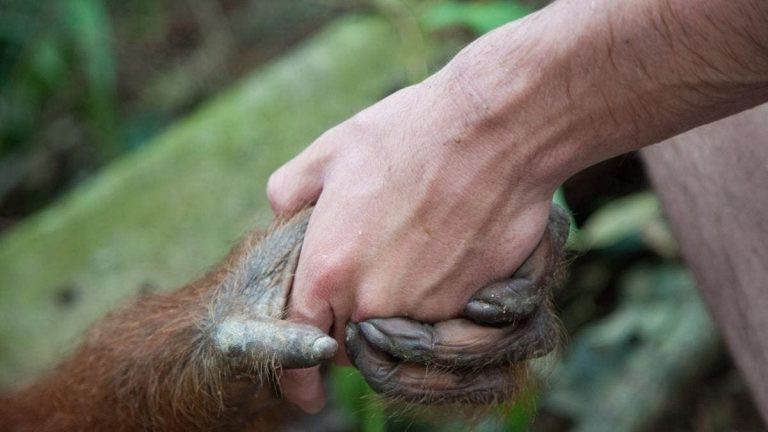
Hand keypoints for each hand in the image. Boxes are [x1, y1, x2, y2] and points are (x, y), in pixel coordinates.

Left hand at [269, 74, 558, 411]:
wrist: (494, 130)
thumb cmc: (408, 134)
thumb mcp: (330, 151)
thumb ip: (289, 192)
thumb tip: (281, 214)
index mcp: (328, 268)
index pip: (300, 344)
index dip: (298, 377)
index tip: (304, 393)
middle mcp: (374, 301)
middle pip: (352, 346)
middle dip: (348, 330)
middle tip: (361, 287)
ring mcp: (426, 307)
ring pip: (400, 340)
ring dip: (397, 317)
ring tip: (407, 262)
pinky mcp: (471, 303)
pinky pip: (444, 324)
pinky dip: (438, 305)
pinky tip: (444, 259)